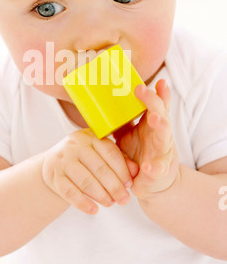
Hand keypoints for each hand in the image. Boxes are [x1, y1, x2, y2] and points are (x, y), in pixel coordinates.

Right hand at [42, 128, 138, 213]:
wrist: (53, 164)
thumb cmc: (84, 159)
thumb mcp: (100, 154)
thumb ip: (119, 160)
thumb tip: (136, 171)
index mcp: (90, 136)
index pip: (110, 152)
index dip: (122, 170)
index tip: (130, 185)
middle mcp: (75, 145)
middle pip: (99, 168)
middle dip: (114, 186)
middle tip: (124, 200)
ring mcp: (63, 160)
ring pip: (85, 180)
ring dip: (101, 195)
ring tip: (111, 204)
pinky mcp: (54, 176)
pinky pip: (70, 192)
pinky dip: (83, 203)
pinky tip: (94, 210)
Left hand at [114, 79, 179, 200]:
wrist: (153, 182)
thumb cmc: (139, 153)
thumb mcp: (128, 134)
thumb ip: (120, 120)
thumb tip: (98, 103)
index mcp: (153, 124)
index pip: (159, 105)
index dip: (160, 93)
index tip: (159, 81)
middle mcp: (161, 135)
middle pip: (162, 114)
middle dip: (155, 102)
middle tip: (143, 91)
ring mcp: (163, 152)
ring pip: (165, 136)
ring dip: (161, 125)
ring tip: (154, 118)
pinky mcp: (160, 171)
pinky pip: (158, 169)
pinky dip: (153, 167)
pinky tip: (146, 166)